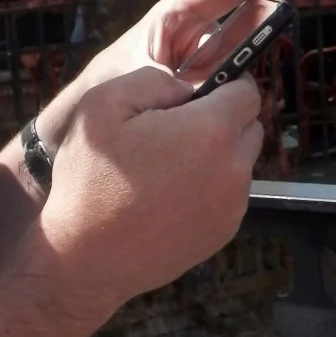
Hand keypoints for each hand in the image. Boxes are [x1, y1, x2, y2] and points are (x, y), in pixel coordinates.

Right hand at [34, 62, 263, 316]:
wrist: (86, 257)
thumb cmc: (89, 180)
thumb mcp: (102, 106)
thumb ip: (152, 79)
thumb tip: (184, 85)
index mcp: (211, 131)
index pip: (247, 91)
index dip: (222, 85)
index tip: (193, 95)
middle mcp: (234, 169)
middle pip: (249, 127)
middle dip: (220, 120)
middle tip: (173, 131)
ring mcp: (233, 206)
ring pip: (239, 162)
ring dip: (214, 156)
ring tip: (164, 168)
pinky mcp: (223, 232)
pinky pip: (228, 196)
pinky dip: (207, 189)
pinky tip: (167, 196)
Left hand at [37, 0, 280, 152]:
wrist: (74, 127)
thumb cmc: (100, 91)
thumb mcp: (138, 79)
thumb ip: (177, 82)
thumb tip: (214, 92)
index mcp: (165, 25)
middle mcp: (181, 42)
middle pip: (228, 23)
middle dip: (256, 16)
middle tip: (284, 13)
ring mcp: (190, 68)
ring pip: (230, 54)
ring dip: (252, 51)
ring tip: (274, 44)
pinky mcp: (192, 95)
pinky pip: (222, 85)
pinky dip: (238, 87)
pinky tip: (253, 91)